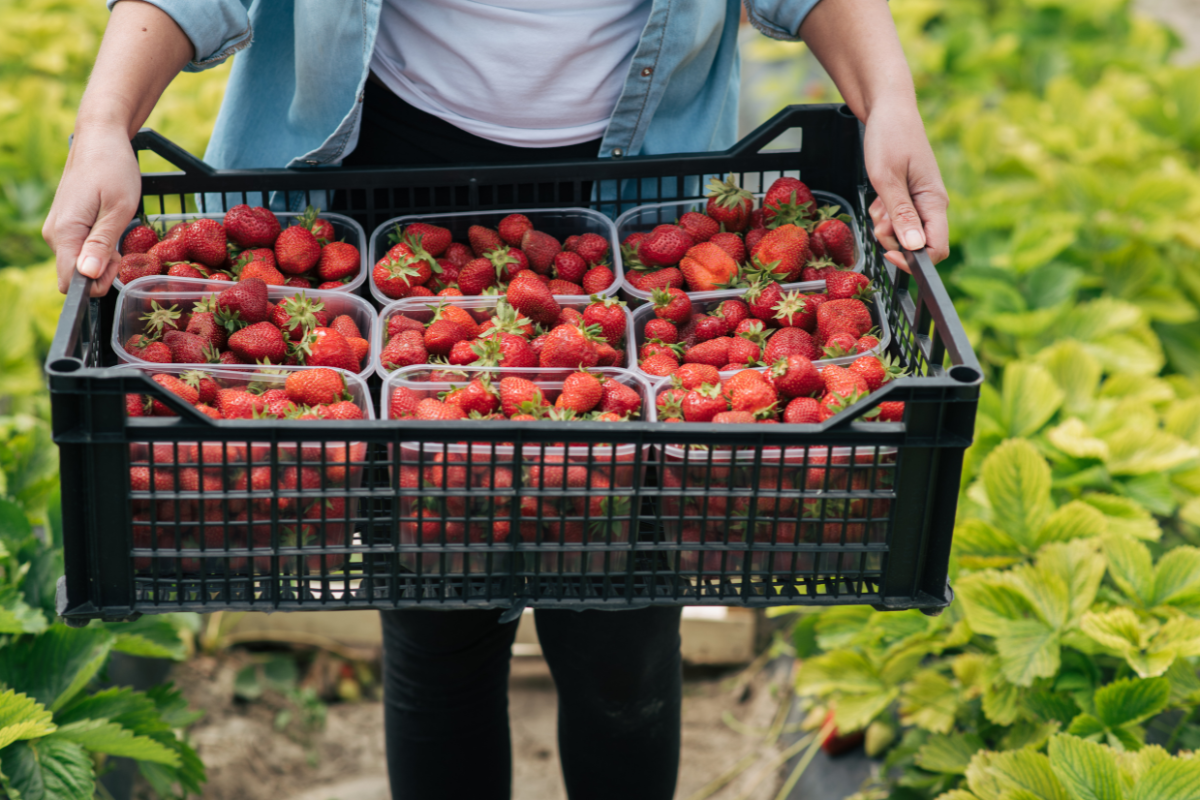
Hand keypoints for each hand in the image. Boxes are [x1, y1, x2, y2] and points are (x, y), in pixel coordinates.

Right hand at [43, 125, 141, 295]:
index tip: (118, 263)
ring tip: (117, 232)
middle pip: (75, 276)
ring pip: (78, 264)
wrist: (100, 139)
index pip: (71, 282)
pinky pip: (78, 250)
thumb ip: (102, 244)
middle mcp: (54, 235)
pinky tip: (109, 230)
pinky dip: (97, 249)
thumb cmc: (114, 169)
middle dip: (102, 273)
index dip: (97, 284)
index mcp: (65, 233)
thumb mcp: (118, 209)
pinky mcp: (64, 225)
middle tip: (122, 249)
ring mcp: (57, 230)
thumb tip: (88, 275)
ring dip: (101, 260)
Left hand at [863, 101, 948, 271]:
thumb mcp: (887, 178)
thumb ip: (901, 214)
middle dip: (892, 238)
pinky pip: (895, 218)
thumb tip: (915, 248)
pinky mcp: (909, 197)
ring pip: (902, 233)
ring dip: (884, 223)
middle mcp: (932, 205)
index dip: (914, 260)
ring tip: (878, 198)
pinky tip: (879, 194)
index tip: (888, 252)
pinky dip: (883, 212)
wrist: (888, 109)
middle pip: (916, 244)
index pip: (937, 249)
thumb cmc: (889, 137)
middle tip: (879, 215)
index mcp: (935, 202)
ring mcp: (921, 201)